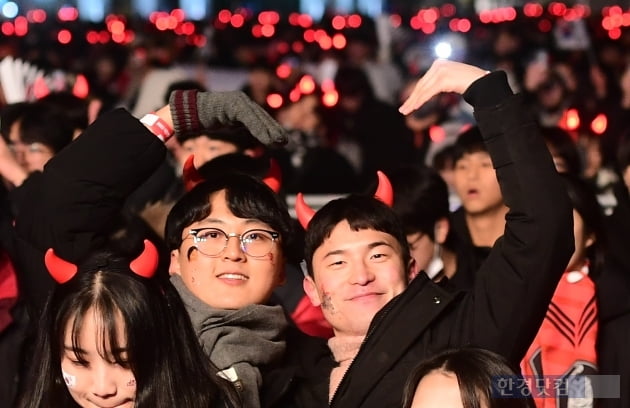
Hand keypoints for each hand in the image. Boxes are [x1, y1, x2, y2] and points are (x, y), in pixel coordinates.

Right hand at [169, 90, 287, 145]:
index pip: (261, 119)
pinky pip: (248, 117)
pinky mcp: (231, 104)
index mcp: (242, 107)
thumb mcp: (229, 131)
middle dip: (274, 129)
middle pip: (262, 117)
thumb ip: (242, 137)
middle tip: (285, 142)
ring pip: (257, 117)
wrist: (187, 114)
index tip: (282, 141)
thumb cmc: (206, 124)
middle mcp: (242, 101)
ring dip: (269, 130)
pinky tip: (265, 138)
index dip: (271, 129)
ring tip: (278, 141)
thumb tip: (257, 151)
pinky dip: (257, 128)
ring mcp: (237, 101)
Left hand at [399, 60, 487, 115]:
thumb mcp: (451, 79)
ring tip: (405, 111)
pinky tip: (415, 107)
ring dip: (413, 102)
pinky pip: (428, 92)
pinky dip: (421, 100)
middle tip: (402, 110)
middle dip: (411, 99)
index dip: (415, 94)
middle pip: (421, 85)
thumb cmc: (470, 82)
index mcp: (438, 63)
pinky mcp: (443, 79)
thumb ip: (440, 82)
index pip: (423, 81)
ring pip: (423, 89)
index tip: (408, 103)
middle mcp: (437, 65)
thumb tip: (427, 91)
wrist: (483, 81)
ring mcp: (440, 71)